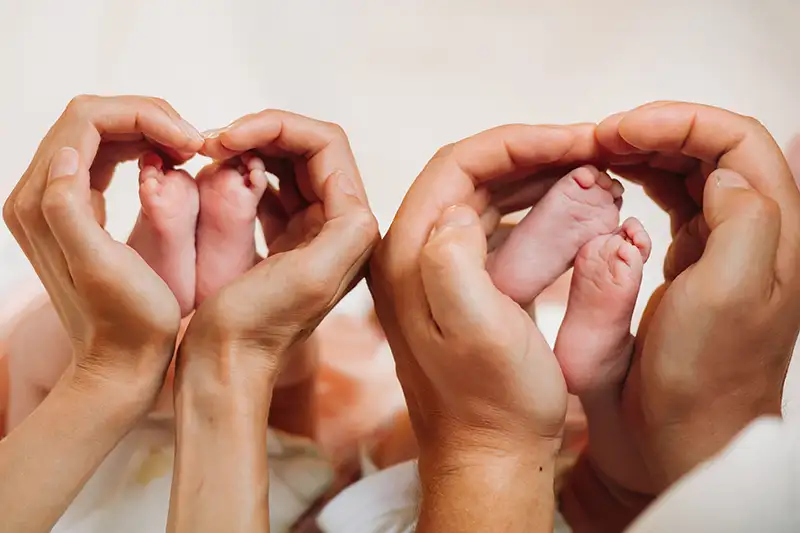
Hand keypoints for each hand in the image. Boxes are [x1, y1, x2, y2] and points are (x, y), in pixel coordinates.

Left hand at [3, 94, 202, 396]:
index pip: (87, 120)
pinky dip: (137, 148)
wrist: (121, 365)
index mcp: (43, 203)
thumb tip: (68, 155)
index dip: (144, 116)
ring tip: (186, 151)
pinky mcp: (75, 213)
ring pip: (97, 133)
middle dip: (147, 117)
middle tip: (193, 144)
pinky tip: (167, 163)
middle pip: (90, 118)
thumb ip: (69, 208)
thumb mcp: (102, 268)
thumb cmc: (128, 324)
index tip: (190, 143)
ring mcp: (53, 203)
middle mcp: (37, 196)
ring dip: (145, 129)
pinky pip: (102, 157)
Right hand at [178, 110, 377, 390]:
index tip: (225, 139)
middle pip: (309, 148)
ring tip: (211, 156)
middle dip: (262, 134)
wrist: (225, 367)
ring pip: (289, 164)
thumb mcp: (310, 279)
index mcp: (353, 229)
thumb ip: (347, 230)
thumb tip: (358, 199)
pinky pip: (271, 187)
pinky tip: (216, 177)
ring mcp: (313, 232)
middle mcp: (340, 227)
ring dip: (251, 149)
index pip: (326, 145)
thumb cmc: (256, 327)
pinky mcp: (285, 241)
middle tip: (212, 143)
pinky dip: (244, 173)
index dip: (277, 127)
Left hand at [369, 124, 601, 531]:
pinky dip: (533, 211)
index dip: (518, 143)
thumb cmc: (491, 404)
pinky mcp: (460, 286)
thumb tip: (454, 210)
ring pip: (486, 198)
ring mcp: (434, 271)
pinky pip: (496, 228)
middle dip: (532, 155)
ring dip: (536, 179)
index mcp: (406, 257)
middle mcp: (411, 256)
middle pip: (471, 174)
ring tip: (589, 175)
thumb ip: (452, 264)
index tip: (576, 139)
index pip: (457, 166)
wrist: (490, 455)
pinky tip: (570, 211)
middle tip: (591, 152)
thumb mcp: (476, 334)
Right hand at [561, 103, 799, 530]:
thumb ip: (743, 219)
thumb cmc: (701, 378)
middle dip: (658, 130)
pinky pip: (675, 203)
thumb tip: (721, 172)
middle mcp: (757, 234)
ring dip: (648, 152)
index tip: (621, 131)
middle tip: (602, 139)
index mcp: (774, 233)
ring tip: (601, 155)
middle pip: (716, 148)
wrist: (681, 436)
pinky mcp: (695, 265)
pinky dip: (644, 182)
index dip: (678, 122)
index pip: (737, 140)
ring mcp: (726, 249)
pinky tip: (616, 184)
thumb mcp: (728, 295)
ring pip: (694, 172)